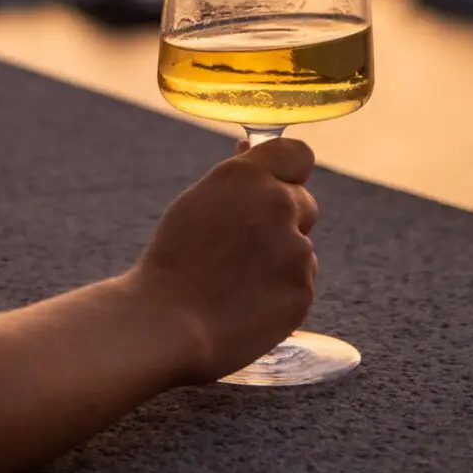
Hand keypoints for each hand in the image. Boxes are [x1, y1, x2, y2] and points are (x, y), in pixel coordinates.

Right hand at [131, 138, 317, 382]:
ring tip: (238, 280)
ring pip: (302, 248)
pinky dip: (282, 292)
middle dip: (285, 219)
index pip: (298, 154)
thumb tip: (249, 150)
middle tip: (245, 245)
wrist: (167, 321)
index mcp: (249, 176)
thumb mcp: (199, 202)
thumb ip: (236, 179)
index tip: (277, 187)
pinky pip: (301, 283)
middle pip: (304, 203)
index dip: (289, 173)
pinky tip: (247, 302)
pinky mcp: (303, 290)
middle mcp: (278, 204)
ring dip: (282, 259)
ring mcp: (295, 249)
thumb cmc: (175, 259)